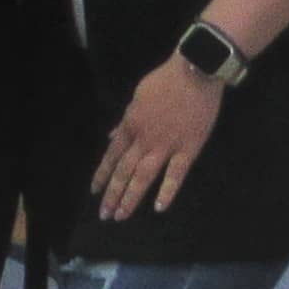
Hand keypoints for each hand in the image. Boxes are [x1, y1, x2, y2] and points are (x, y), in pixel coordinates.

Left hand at [95, 59, 223, 219]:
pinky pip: (176, 174)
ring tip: (121, 216)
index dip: (102, 175)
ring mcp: (166, 146)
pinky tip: (159, 208)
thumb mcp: (137, 97)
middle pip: (123, 171)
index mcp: (130, 125)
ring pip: (143, 176)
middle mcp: (143, 139)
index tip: (94, 191)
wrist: (194, 72)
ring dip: (130, 197)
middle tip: (104, 215)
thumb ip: (125, 121)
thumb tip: (112, 137)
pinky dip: (167, 192)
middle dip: (112, 194)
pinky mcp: (188, 149)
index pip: (112, 155)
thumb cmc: (165, 81)